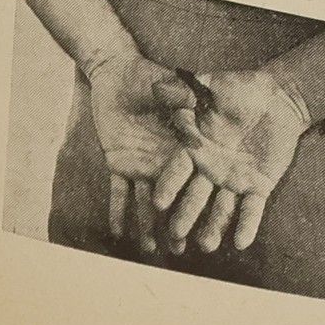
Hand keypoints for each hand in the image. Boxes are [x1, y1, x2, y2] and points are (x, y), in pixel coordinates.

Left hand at [84, 49, 198, 253]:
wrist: (119, 74)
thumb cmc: (148, 76)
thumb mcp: (168, 85)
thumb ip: (182, 97)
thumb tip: (196, 101)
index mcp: (185, 145)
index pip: (195, 177)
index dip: (200, 200)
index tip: (206, 223)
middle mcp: (166, 161)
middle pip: (176, 197)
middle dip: (180, 223)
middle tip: (184, 249)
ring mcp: (143, 166)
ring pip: (147, 202)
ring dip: (148, 225)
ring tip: (153, 250)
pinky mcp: (120, 164)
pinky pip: (119, 193)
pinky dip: (118, 212)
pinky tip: (118, 232)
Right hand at [149, 65, 307, 254]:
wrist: (278, 99)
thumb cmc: (242, 88)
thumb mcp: (214, 85)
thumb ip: (189, 89)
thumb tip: (159, 85)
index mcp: (196, 148)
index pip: (178, 169)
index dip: (169, 185)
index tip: (157, 202)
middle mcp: (210, 169)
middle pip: (195, 196)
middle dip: (185, 215)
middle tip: (175, 235)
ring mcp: (234, 180)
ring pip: (221, 208)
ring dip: (213, 227)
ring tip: (206, 246)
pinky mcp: (258, 186)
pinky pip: (252, 209)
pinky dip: (247, 225)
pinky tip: (241, 243)